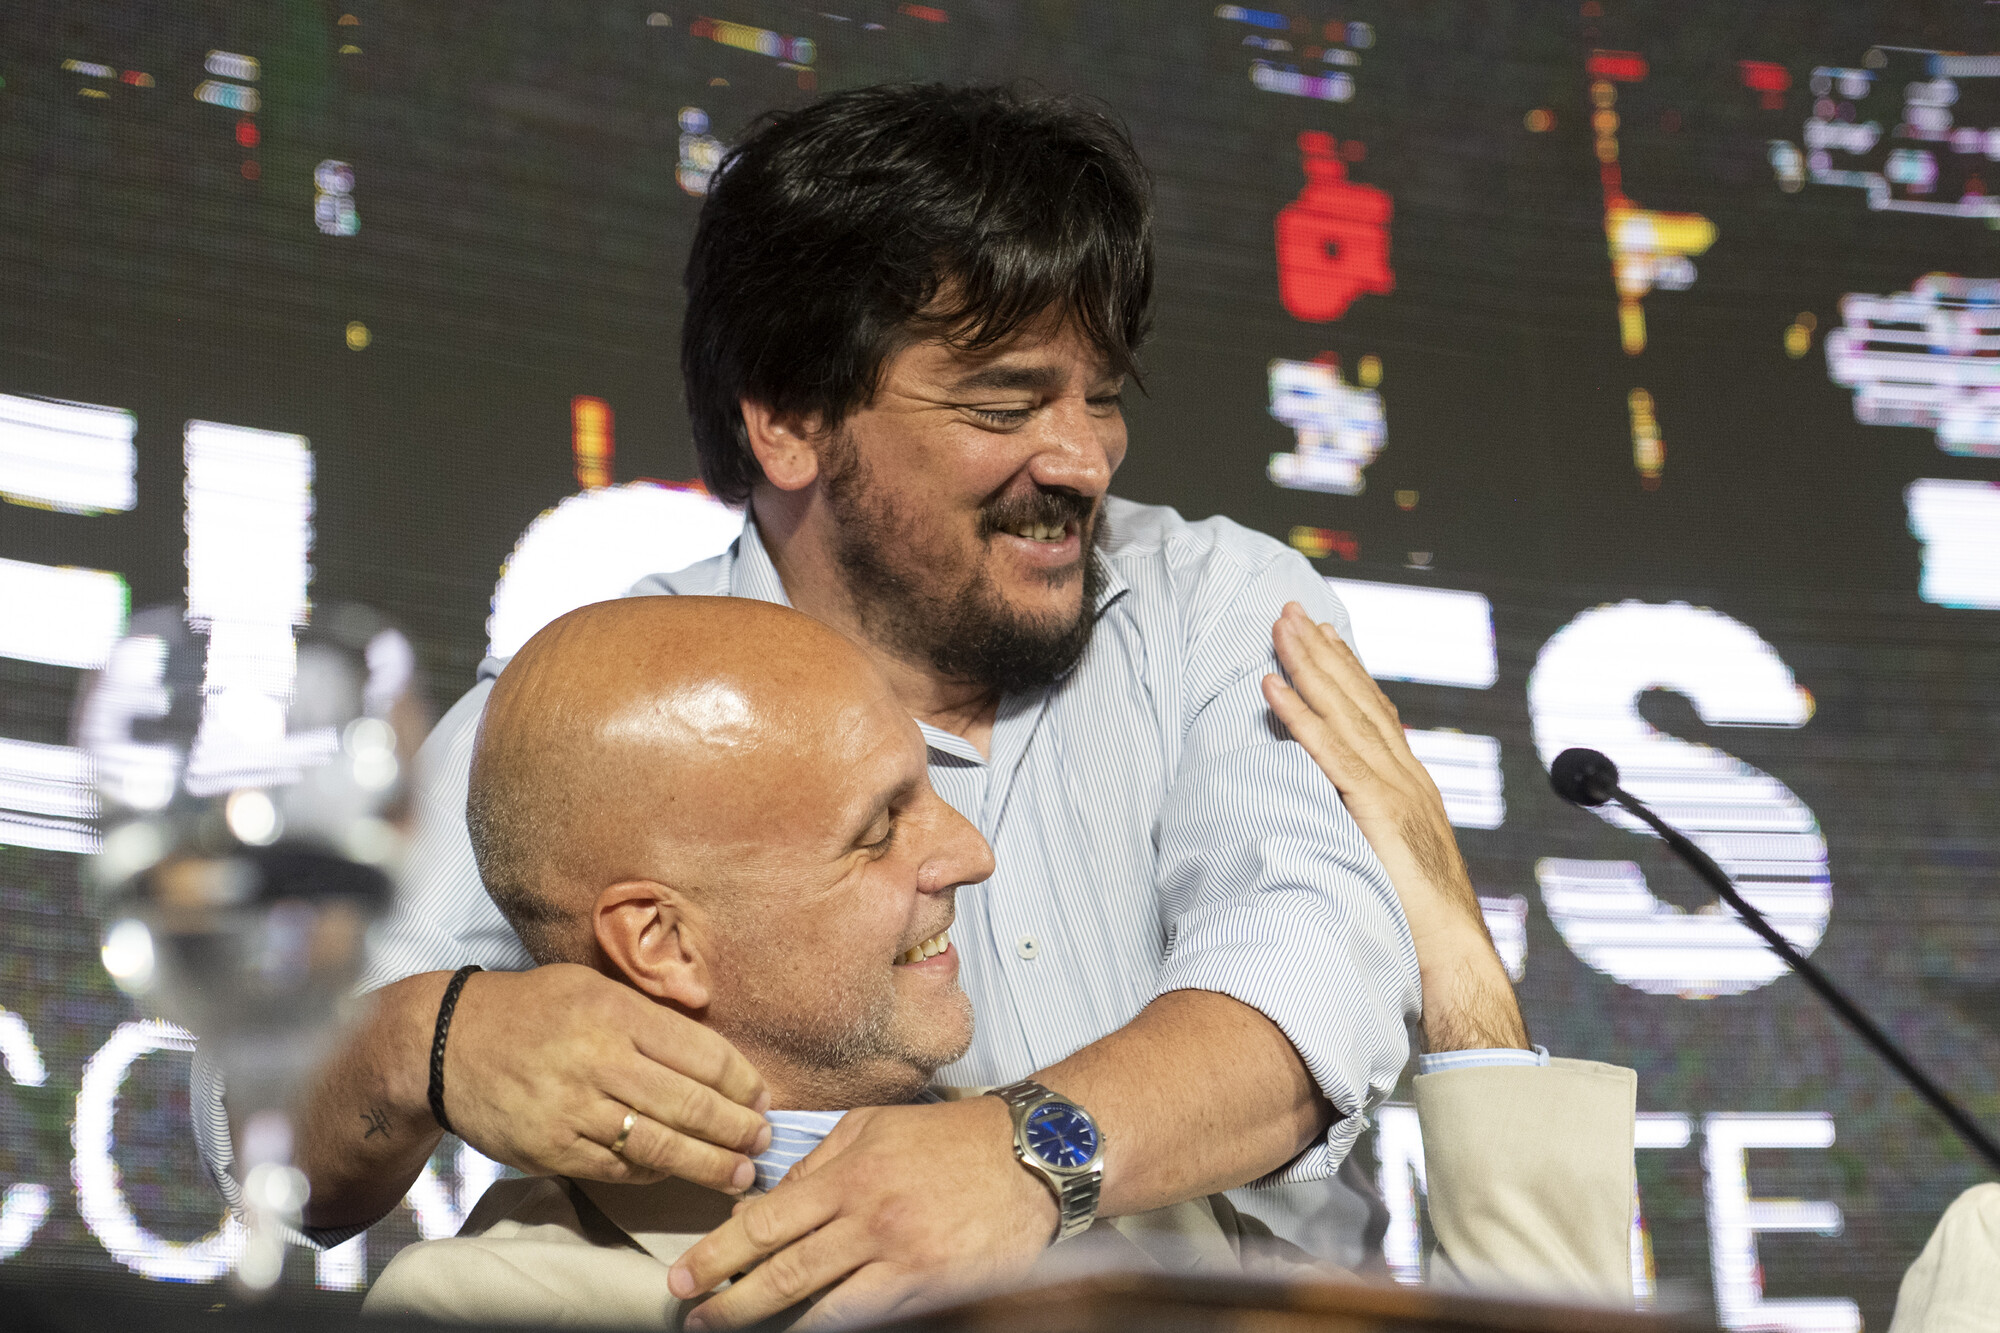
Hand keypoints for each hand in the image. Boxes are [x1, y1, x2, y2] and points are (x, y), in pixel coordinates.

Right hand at [445, 963, 771, 1191]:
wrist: (448, 1043)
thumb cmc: (532, 1010)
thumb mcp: (592, 986)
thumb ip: (650, 1009)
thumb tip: (711, 1022)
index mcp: (617, 1012)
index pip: (701, 1053)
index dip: (742, 1081)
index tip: (763, 1097)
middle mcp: (599, 1059)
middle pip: (689, 1104)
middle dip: (737, 1128)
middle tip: (764, 1140)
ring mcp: (574, 1108)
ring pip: (660, 1144)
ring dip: (709, 1163)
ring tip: (739, 1172)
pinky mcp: (552, 1147)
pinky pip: (619, 1167)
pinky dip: (656, 1172)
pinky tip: (679, 1171)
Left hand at [668, 1096, 1054, 1329]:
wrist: (1032, 1157)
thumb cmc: (952, 1138)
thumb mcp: (874, 1127)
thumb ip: (818, 1162)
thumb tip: (768, 1200)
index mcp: (850, 1174)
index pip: (766, 1221)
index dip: (719, 1254)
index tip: (686, 1276)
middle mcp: (870, 1219)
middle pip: (783, 1272)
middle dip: (730, 1301)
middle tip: (696, 1315)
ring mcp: (902, 1259)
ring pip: (822, 1307)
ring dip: (776, 1324)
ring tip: (740, 1330)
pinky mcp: (933, 1288)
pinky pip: (872, 1317)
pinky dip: (835, 1326)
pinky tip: (811, 1329)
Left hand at [1263, 602, 1527, 1052]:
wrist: (1453, 957)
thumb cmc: (1422, 925)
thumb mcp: (1396, 864)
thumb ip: (1373, 834)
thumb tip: (1341, 825)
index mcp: (1412, 788)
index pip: (1375, 715)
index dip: (1348, 672)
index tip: (1325, 637)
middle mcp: (1407, 777)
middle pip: (1358, 698)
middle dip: (1323, 651)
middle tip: (1292, 612)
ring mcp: (1394, 789)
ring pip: (1342, 712)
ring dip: (1307, 666)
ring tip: (1278, 629)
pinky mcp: (1376, 808)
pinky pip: (1328, 752)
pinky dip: (1299, 715)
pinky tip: (1271, 687)